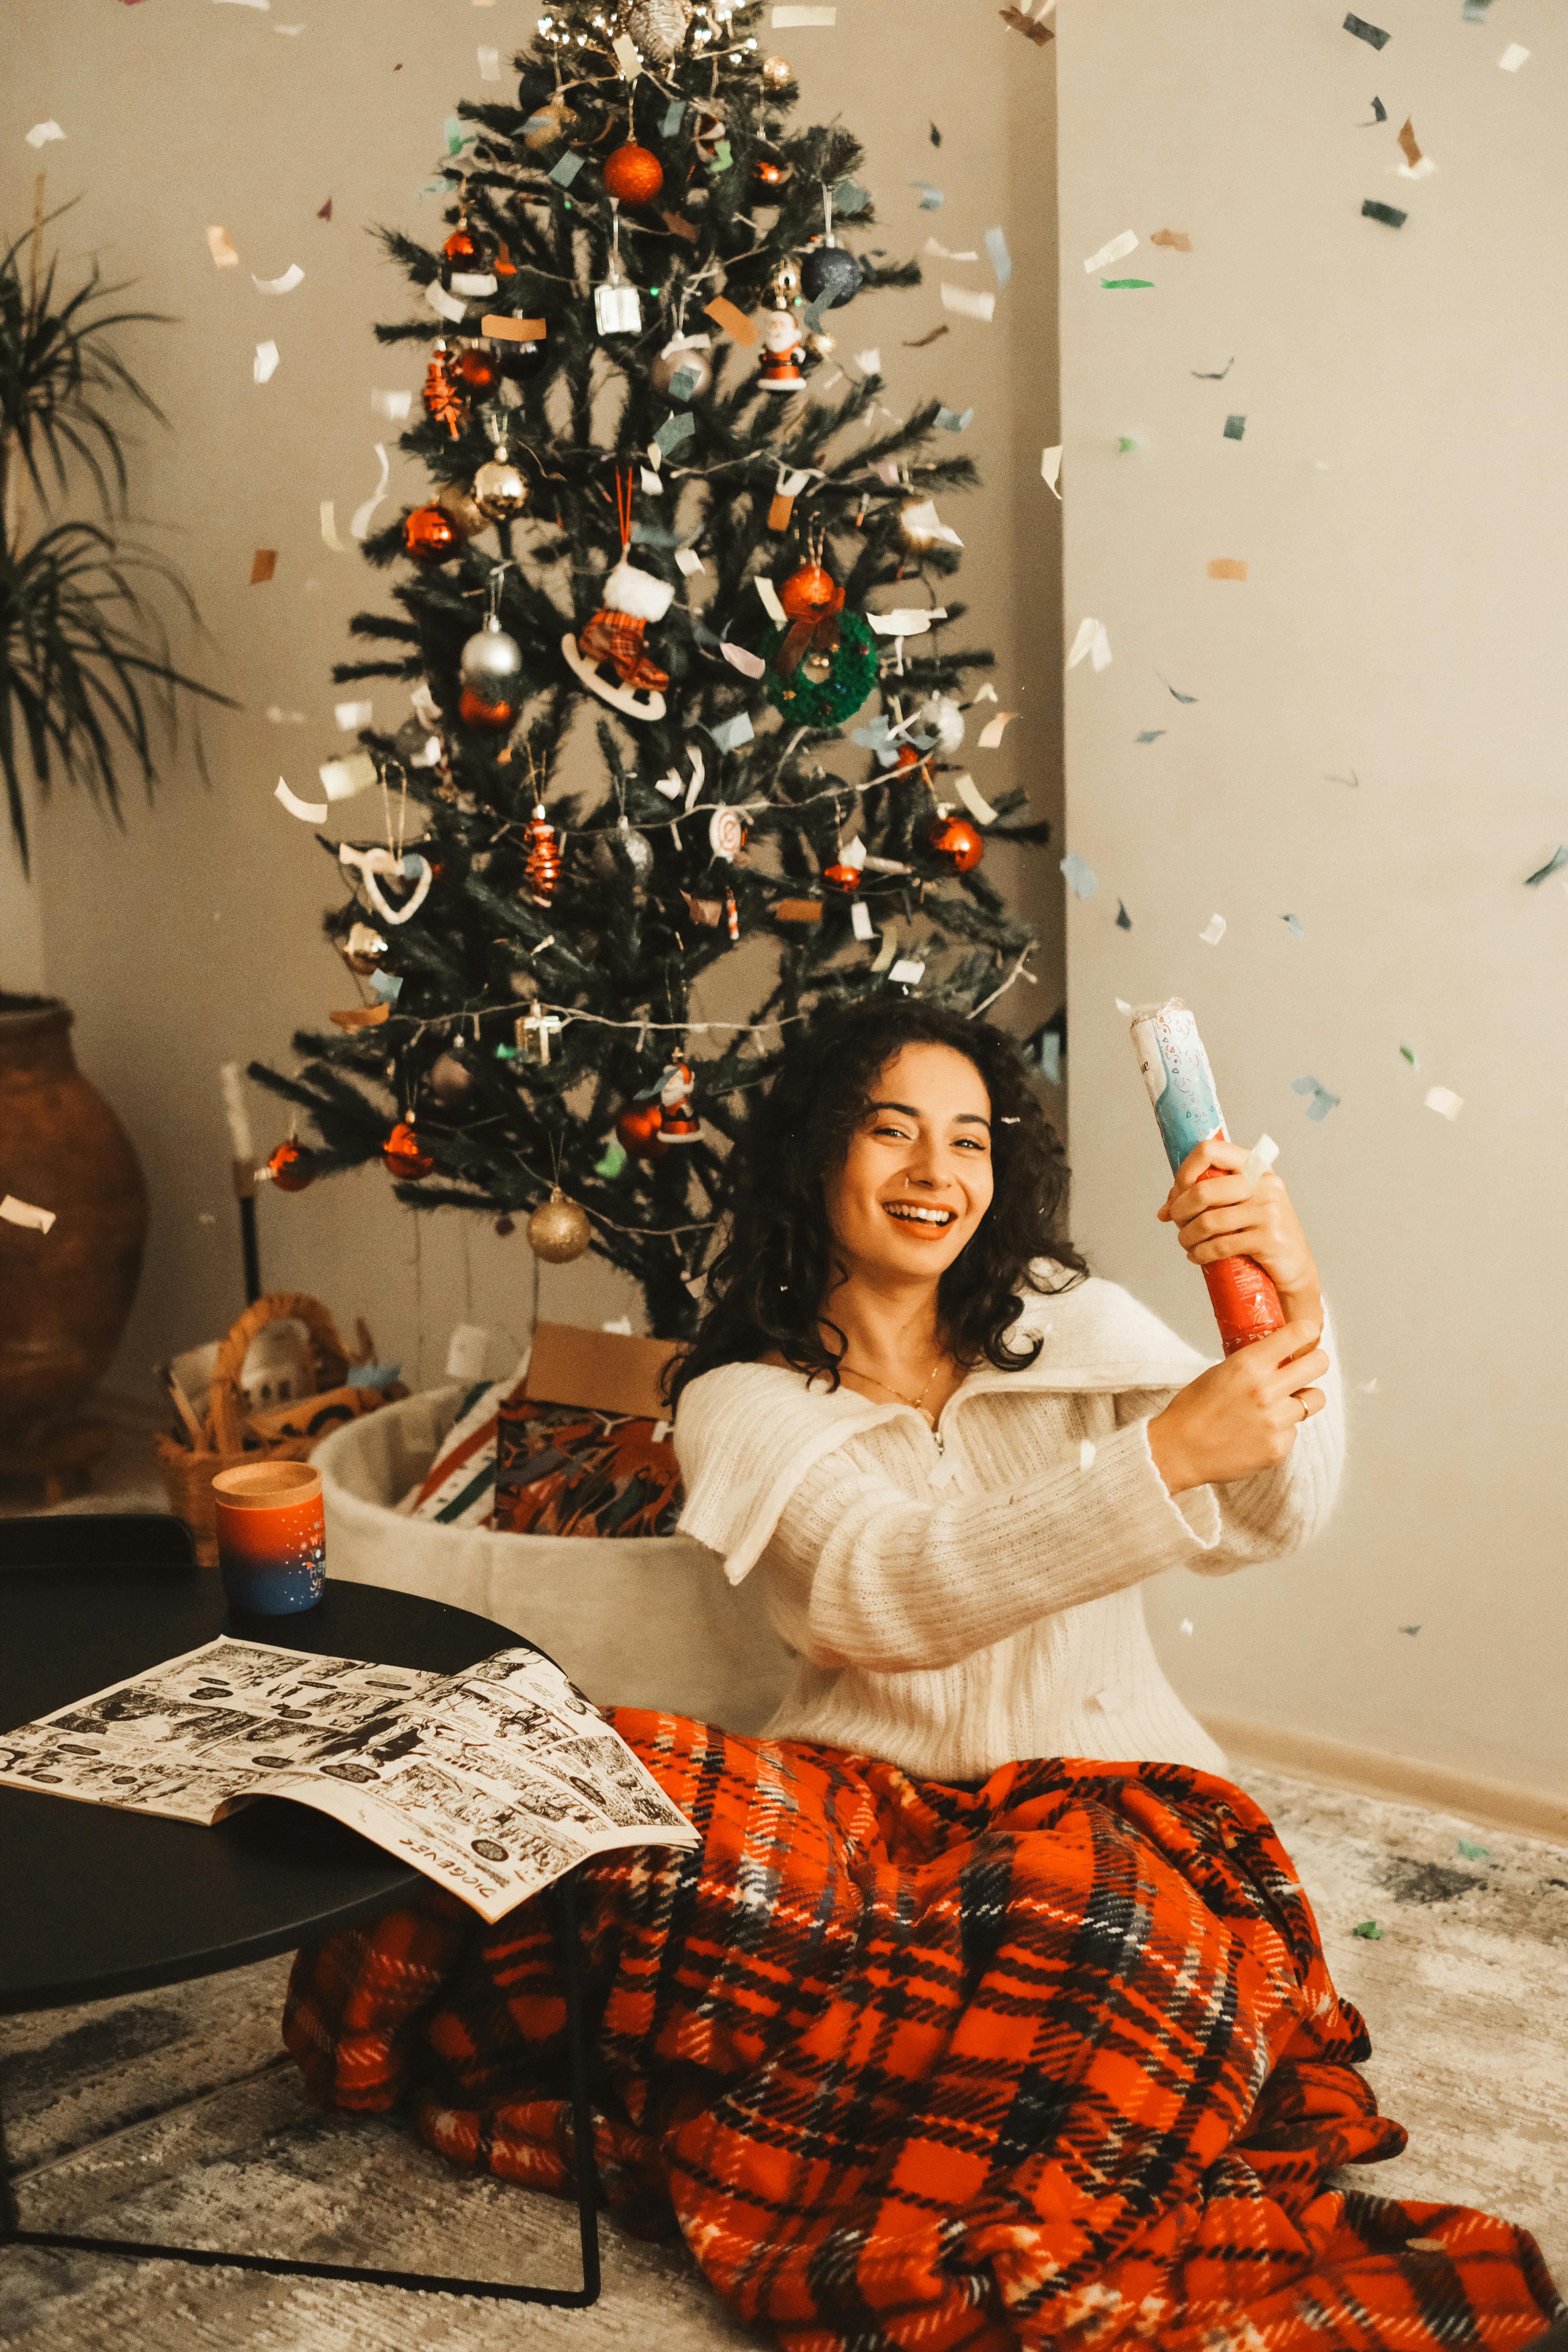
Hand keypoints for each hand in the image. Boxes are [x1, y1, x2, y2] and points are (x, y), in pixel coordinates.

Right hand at [1146, 1319, 1328, 1494]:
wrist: (1178, 1451)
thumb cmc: (1193, 1410)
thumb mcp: (1219, 1372)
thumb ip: (1252, 1364)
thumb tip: (1279, 1357)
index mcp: (1248, 1364)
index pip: (1297, 1334)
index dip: (1306, 1332)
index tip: (1306, 1335)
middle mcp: (1266, 1390)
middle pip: (1319, 1363)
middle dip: (1315, 1362)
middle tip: (1305, 1368)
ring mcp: (1275, 1420)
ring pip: (1316, 1399)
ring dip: (1303, 1399)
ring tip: (1281, 1404)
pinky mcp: (1279, 1447)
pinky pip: (1295, 1430)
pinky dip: (1282, 1429)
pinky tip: (1259, 1432)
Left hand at [1156, 1136, 1320, 1325]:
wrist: (1294, 1264)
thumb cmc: (1261, 1231)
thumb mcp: (1239, 1205)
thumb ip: (1206, 1197)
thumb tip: (1165, 1209)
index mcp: (1256, 1166)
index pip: (1209, 1150)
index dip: (1184, 1171)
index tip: (1177, 1192)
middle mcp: (1264, 1183)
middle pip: (1203, 1190)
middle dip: (1180, 1210)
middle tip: (1177, 1223)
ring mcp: (1269, 1210)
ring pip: (1208, 1221)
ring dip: (1187, 1236)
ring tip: (1186, 1243)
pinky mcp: (1269, 1239)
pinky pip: (1220, 1245)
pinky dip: (1200, 1253)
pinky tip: (1197, 1256)